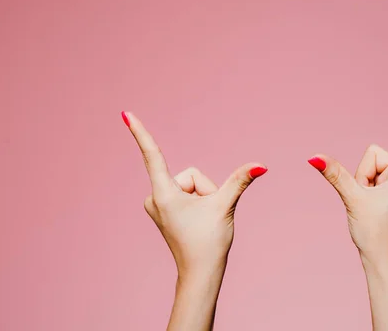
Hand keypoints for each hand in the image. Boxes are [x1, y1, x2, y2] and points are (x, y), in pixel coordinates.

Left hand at [122, 111, 266, 275]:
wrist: (200, 274)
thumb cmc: (209, 243)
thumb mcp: (225, 207)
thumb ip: (240, 181)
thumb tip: (261, 166)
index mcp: (165, 194)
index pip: (152, 155)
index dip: (140, 133)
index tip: (126, 114)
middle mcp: (155, 197)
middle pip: (191, 175)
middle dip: (206, 190)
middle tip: (206, 216)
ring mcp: (158, 205)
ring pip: (190, 185)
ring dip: (203, 198)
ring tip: (201, 222)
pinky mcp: (164, 210)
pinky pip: (186, 194)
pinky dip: (197, 202)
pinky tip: (197, 222)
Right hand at [308, 86, 387, 266]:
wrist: (385, 263)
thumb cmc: (375, 235)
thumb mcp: (352, 201)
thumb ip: (335, 175)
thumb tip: (314, 156)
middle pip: (374, 154)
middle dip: (363, 174)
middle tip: (367, 200)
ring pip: (372, 167)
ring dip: (364, 183)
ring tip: (370, 206)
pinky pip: (374, 177)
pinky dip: (367, 188)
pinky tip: (372, 207)